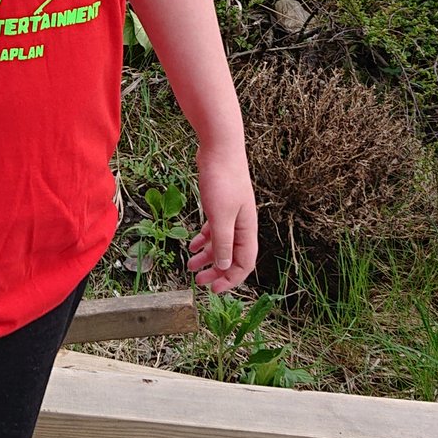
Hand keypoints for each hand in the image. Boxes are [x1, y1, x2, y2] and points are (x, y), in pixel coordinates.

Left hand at [187, 142, 257, 293]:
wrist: (219, 148)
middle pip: (233, 256)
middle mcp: (242, 224)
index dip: (231, 279)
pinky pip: (214, 229)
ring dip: (208, 257)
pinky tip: (192, 245)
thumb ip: (224, 241)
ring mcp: (231, 214)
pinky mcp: (220, 204)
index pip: (245, 263)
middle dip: (217, 271)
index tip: (214, 290)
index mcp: (247, 228)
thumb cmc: (222, 179)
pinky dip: (204, 239)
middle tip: (199, 281)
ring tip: (191, 266)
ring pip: (221, 243)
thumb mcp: (221, 215)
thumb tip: (225, 266)